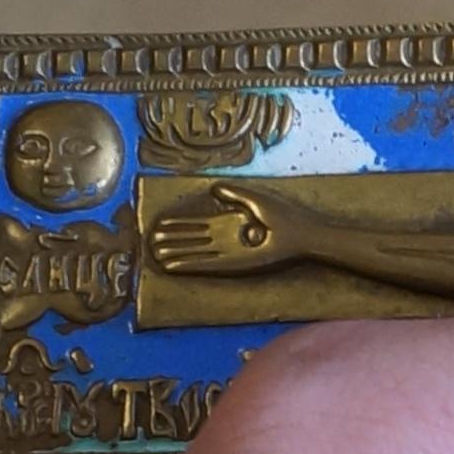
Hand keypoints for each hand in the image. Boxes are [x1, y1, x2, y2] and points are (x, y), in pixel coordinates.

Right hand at [149, 182, 294, 271]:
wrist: (304, 234)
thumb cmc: (286, 216)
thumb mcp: (255, 199)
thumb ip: (233, 193)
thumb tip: (213, 187)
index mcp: (231, 224)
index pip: (199, 225)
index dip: (179, 224)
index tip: (161, 223)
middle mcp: (228, 241)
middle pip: (193, 240)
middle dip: (172, 240)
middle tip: (149, 240)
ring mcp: (232, 254)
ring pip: (196, 254)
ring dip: (175, 255)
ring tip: (155, 254)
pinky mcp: (237, 265)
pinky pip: (208, 266)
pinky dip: (190, 265)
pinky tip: (174, 266)